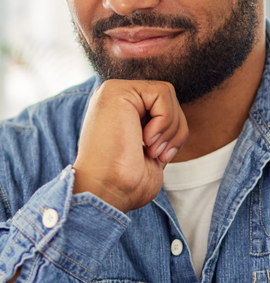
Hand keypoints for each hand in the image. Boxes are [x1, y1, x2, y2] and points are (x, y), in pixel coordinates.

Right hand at [72, 80, 187, 213]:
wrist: (106, 191)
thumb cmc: (125, 183)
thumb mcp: (149, 151)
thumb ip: (158, 131)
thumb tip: (176, 123)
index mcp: (117, 111)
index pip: (162, 106)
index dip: (172, 133)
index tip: (158, 157)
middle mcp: (112, 98)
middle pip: (167, 98)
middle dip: (175, 130)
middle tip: (156, 154)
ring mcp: (111, 92)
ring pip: (167, 93)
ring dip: (170, 127)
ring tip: (151, 149)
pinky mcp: (116, 91)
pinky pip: (162, 92)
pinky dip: (165, 120)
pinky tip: (146, 139)